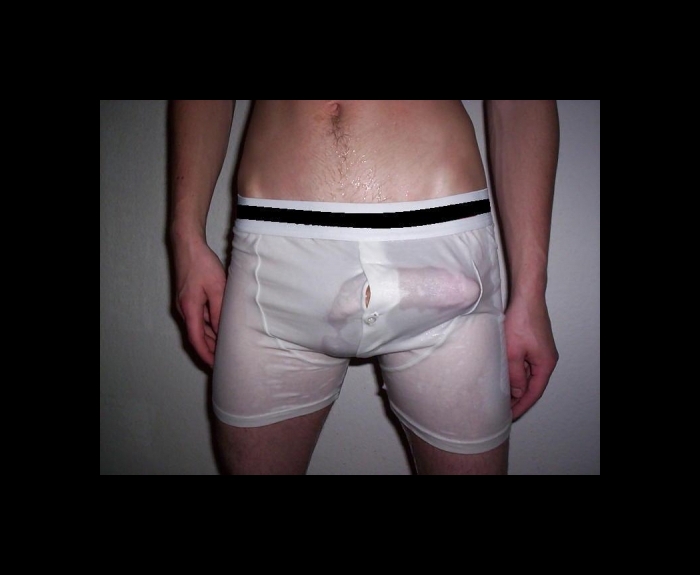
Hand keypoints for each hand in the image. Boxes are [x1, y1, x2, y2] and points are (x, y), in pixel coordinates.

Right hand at [173, 238, 226, 366]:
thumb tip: (224, 330)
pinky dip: (209, 325)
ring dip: (211, 337)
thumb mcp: (217, 288)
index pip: (197, 340)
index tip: (216, 366)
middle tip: (226, 360)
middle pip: (197, 336)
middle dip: (210, 349)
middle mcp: (184, 309)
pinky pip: (199, 317)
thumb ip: (220, 311)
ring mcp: (185, 304)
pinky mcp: (188, 298)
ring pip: (199, 327)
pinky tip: (221, 327)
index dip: (206, 355)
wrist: (187, 244)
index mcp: (190, 310)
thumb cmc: (202, 264)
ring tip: (226, 347)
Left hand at [504, 295, 558, 419]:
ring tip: (501, 396)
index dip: (522, 406)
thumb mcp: (513, 353)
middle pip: (533, 385)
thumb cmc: (521, 321)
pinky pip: (526, 364)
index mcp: (545, 364)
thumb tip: (517, 392)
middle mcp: (547, 359)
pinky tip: (504, 376)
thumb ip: (515, 375)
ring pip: (529, 374)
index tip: (510, 416)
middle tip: (503, 409)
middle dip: (518, 398)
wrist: (526, 297)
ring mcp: (541, 351)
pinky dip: (516, 372)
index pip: (534, 392)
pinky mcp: (534, 344)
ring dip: (517, 385)